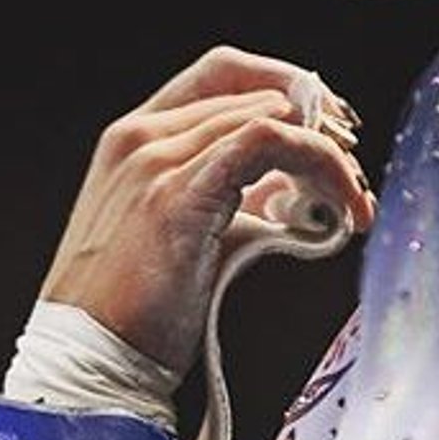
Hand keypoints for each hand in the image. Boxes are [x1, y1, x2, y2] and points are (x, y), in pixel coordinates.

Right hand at [39, 46, 377, 377]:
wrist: (85, 363)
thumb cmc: (123, 318)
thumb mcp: (174, 238)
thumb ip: (223, 199)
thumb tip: (288, 186)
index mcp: (130, 142)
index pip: (224, 76)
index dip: (285, 93)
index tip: (327, 133)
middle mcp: (139, 139)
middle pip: (256, 91)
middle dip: (320, 128)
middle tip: (351, 179)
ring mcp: (155, 163)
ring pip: (270, 116)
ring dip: (329, 155)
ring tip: (353, 201)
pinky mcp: (177, 196)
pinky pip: (269, 142)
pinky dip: (320, 162)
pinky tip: (344, 202)